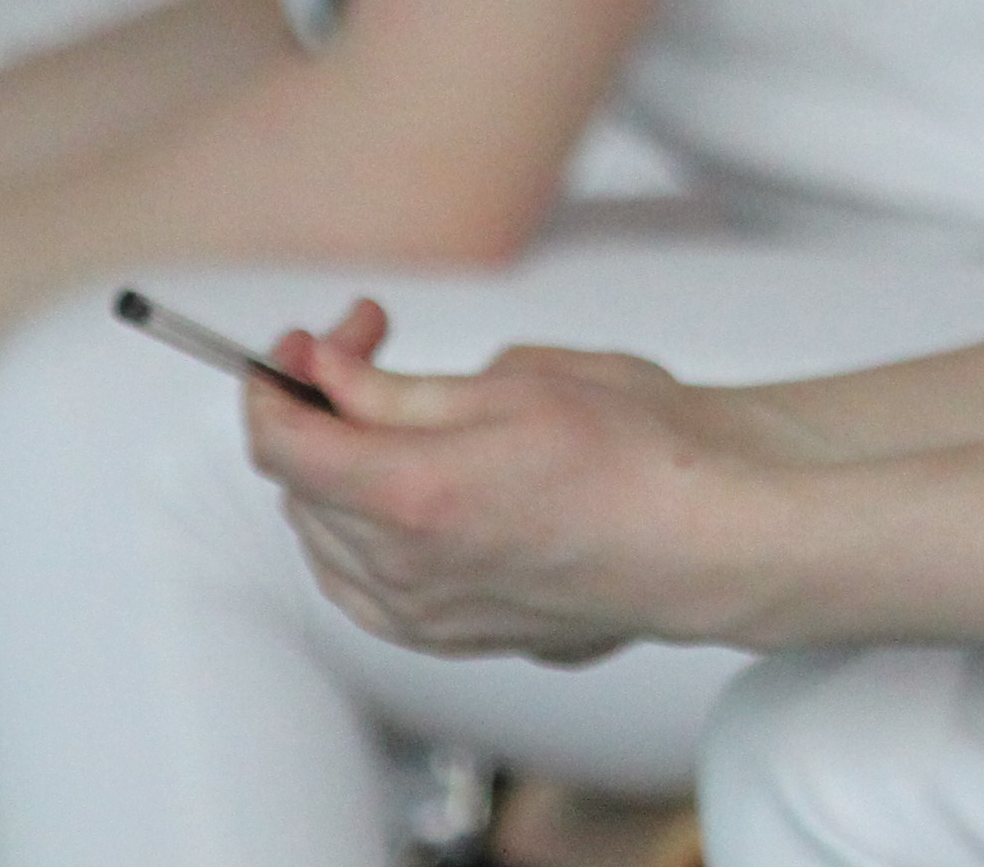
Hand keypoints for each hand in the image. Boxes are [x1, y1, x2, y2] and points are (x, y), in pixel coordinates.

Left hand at [254, 298, 763, 662]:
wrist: (706, 533)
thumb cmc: (639, 453)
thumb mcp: (513, 384)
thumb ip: (395, 389)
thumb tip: (322, 373)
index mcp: (413, 495)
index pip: (281, 444)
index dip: (276, 382)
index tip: (303, 344)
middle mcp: (405, 571)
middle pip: (297, 486)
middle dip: (316, 409)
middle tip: (369, 349)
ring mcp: (424, 615)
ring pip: (322, 539)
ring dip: (331, 472)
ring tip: (388, 416)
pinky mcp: (449, 638)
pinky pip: (359, 588)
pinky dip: (352, 534)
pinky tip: (392, 493)